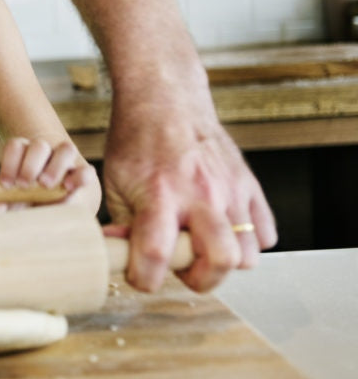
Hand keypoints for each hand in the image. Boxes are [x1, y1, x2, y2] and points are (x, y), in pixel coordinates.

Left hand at [0, 137, 101, 213]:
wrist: (63, 204)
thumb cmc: (32, 199)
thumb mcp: (15, 201)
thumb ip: (1, 205)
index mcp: (25, 154)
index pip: (16, 145)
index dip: (9, 161)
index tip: (6, 184)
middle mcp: (47, 153)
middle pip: (39, 145)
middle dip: (30, 165)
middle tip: (24, 185)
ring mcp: (67, 161)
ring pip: (66, 149)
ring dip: (55, 167)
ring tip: (46, 185)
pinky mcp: (85, 173)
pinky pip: (86, 170)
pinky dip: (80, 177)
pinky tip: (69, 188)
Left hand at [102, 83, 275, 293]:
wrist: (165, 99)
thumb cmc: (136, 138)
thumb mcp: (114, 180)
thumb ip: (122, 223)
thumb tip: (120, 255)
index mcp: (159, 194)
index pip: (156, 254)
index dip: (145, 278)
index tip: (140, 276)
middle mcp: (200, 195)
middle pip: (219, 262)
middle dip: (198, 279)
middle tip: (181, 267)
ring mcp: (230, 190)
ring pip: (248, 254)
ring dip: (225, 261)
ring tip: (202, 246)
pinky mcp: (249, 185)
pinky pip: (265, 234)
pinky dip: (248, 241)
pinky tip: (222, 229)